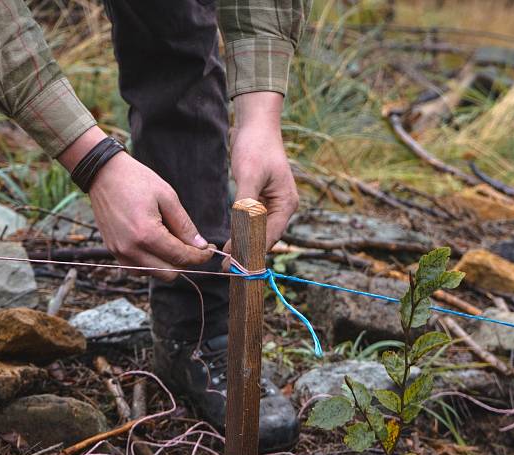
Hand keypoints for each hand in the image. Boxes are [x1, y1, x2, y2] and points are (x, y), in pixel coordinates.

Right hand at [58, 127, 213, 280]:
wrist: (103, 174)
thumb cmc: (136, 180)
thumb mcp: (167, 197)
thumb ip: (184, 225)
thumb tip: (200, 246)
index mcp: (146, 234)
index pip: (181, 257)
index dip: (200, 256)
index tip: (209, 250)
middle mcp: (131, 249)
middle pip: (169, 273)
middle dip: (184, 262)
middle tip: (191, 246)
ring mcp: (120, 252)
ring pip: (154, 273)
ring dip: (167, 263)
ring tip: (170, 240)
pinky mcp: (113, 251)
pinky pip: (138, 269)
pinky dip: (151, 262)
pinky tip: (155, 244)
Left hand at [224, 92, 298, 264]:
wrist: (256, 125)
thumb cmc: (255, 147)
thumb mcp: (249, 176)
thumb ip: (246, 206)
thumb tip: (242, 234)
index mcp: (286, 204)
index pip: (268, 236)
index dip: (251, 253)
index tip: (234, 266)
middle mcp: (283, 208)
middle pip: (265, 239)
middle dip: (247, 254)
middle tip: (227, 270)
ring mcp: (273, 205)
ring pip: (258, 234)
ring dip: (243, 247)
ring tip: (227, 262)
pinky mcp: (262, 201)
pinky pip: (253, 224)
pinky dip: (242, 235)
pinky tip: (230, 245)